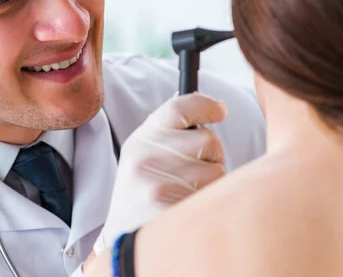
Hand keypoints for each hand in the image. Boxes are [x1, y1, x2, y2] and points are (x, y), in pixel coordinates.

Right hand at [93, 92, 226, 253]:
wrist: (123, 238)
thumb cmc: (143, 192)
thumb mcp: (145, 154)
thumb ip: (171, 131)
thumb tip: (215, 106)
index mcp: (140, 140)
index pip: (179, 107)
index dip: (206, 105)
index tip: (220, 111)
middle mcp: (145, 157)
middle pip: (208, 139)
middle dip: (212, 155)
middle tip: (195, 170)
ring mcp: (156, 184)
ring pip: (217, 169)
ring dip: (212, 182)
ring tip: (188, 193)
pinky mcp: (169, 209)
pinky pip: (212, 195)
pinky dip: (208, 201)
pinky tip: (188, 208)